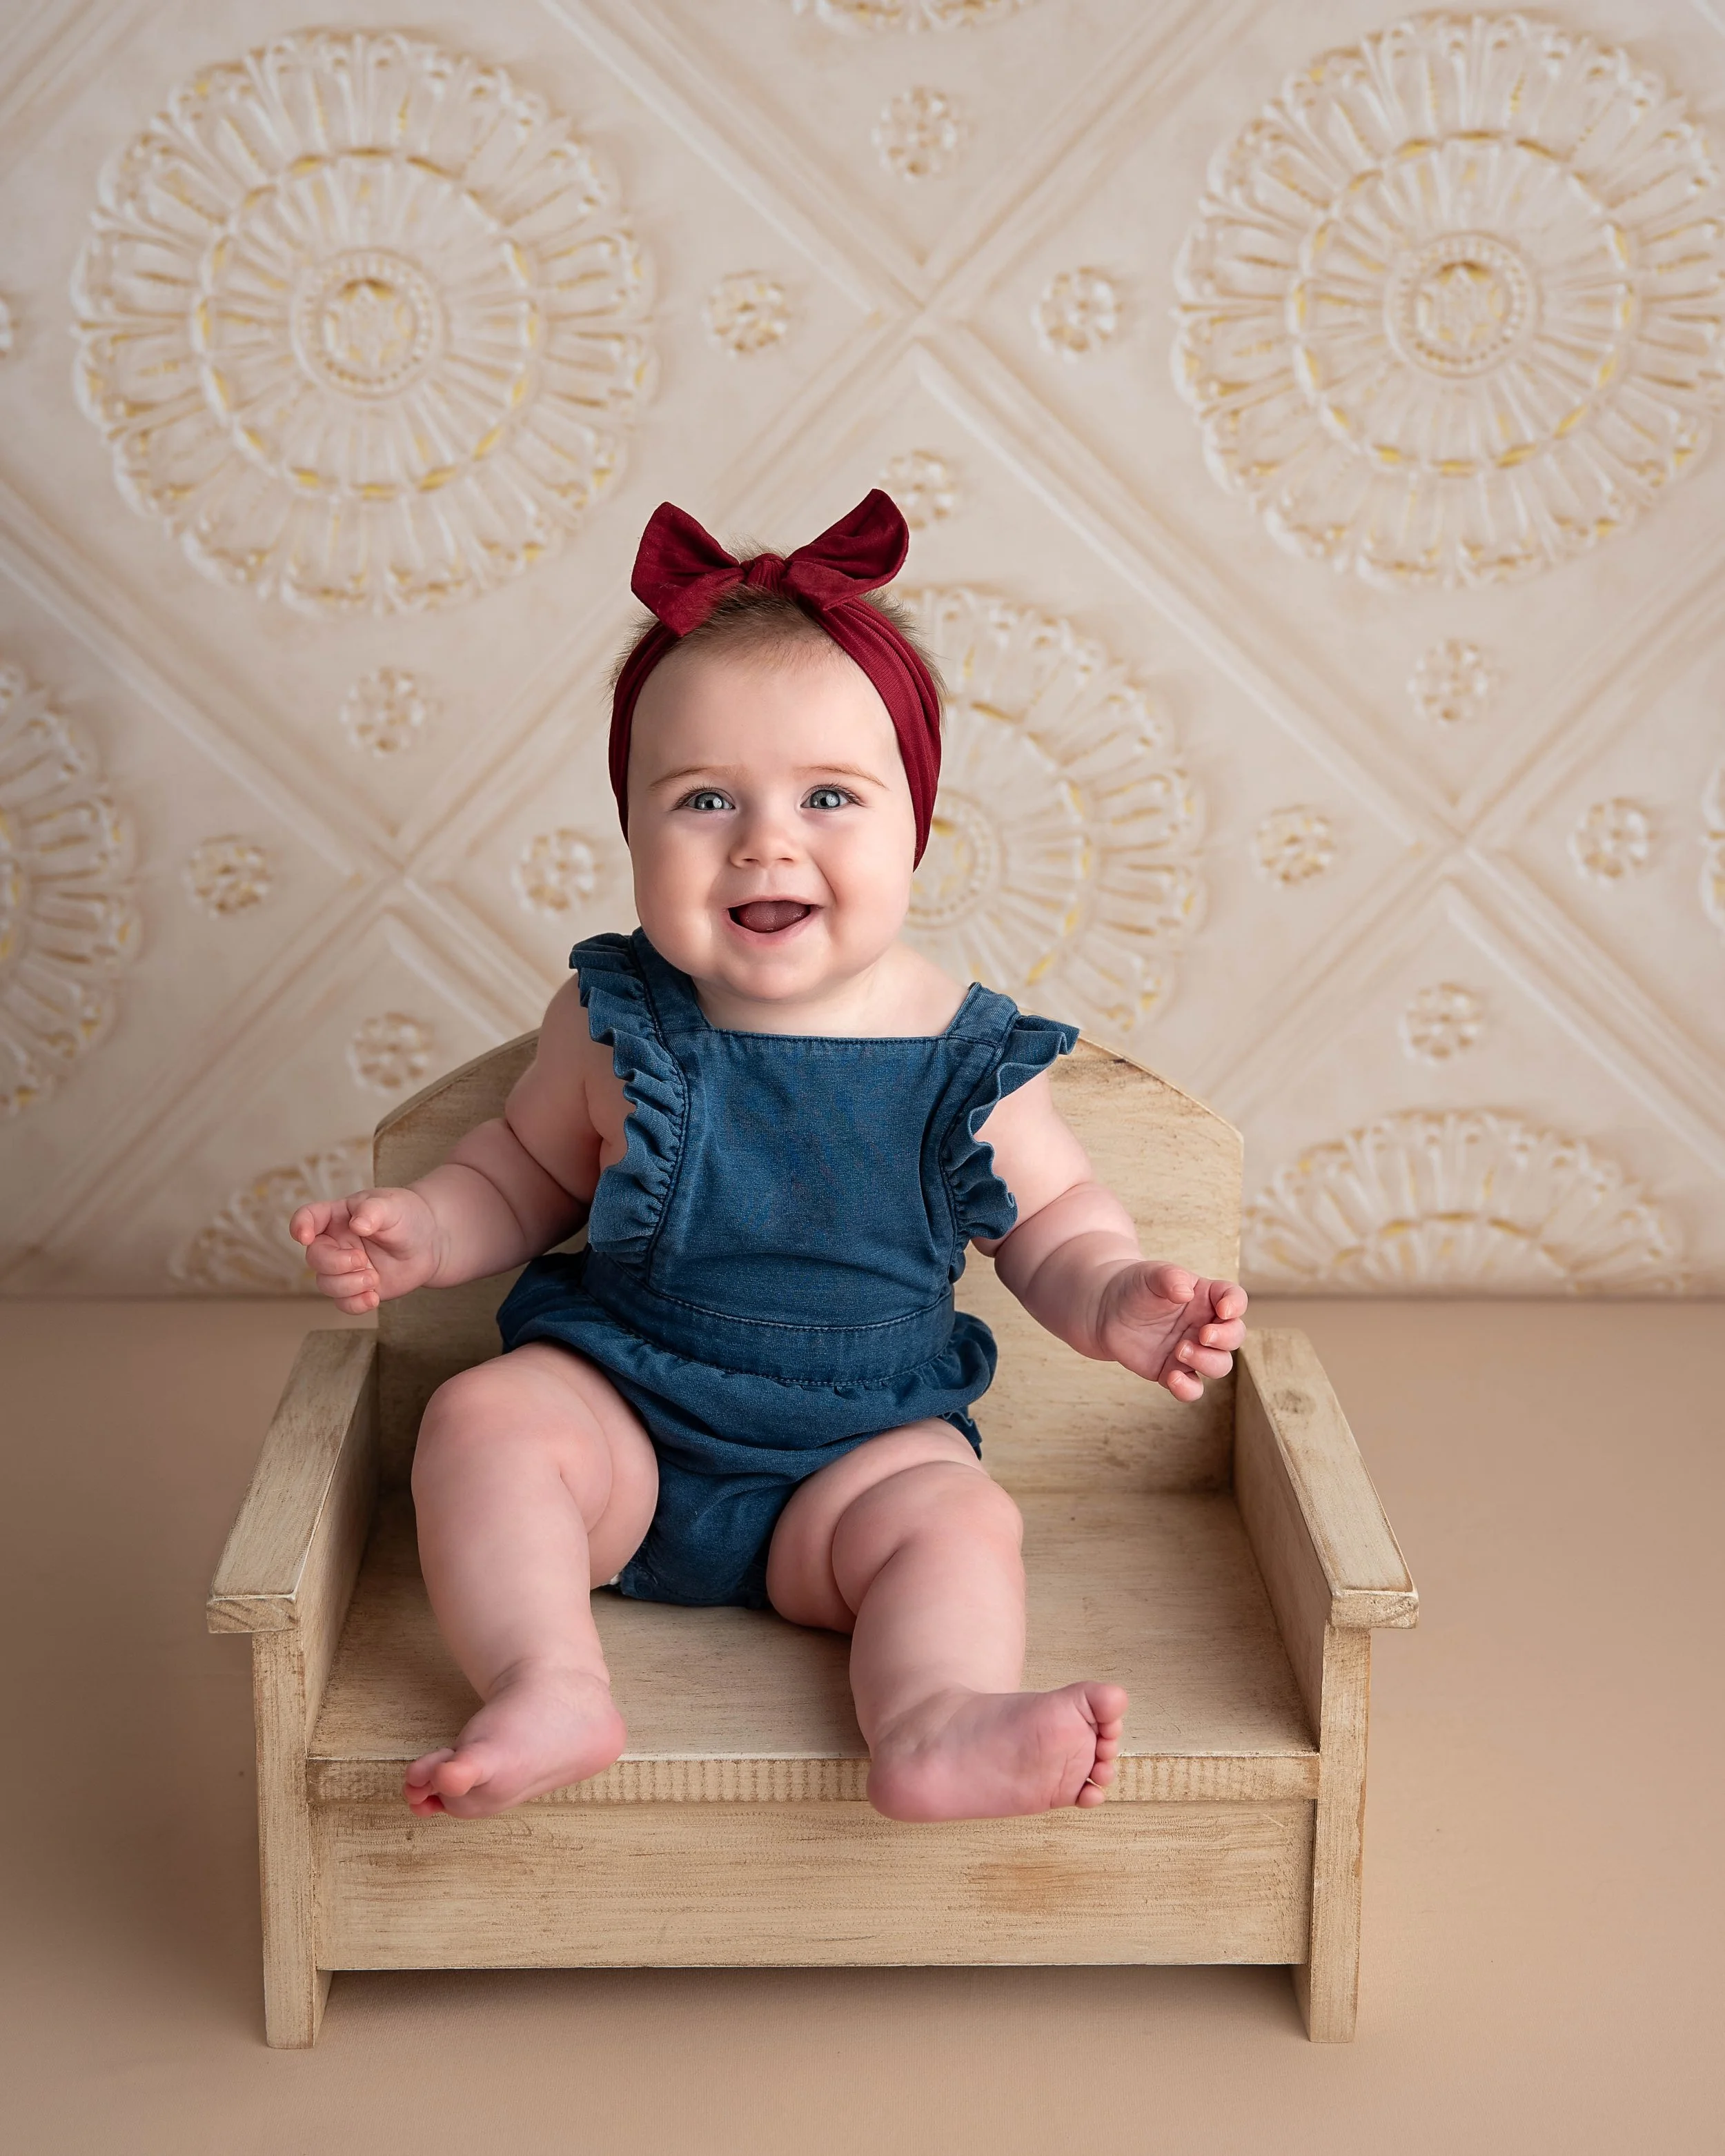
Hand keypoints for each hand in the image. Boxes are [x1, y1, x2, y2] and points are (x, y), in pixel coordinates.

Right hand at [288, 1187, 439, 1312]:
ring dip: (347, 1285)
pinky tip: (373, 1298)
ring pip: (326, 1284)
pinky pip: (343, 1303)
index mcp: (338, 1216)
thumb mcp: (392, 1206)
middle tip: (361, 1260)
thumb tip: (358, 1225)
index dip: (299, 1226)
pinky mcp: (357, 1288)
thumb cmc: (407, 1216)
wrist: (430, 1242)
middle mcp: (336, 1243)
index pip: (308, 1217)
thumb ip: (373, 1211)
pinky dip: (355, 1304)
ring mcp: (345, 1267)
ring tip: (374, 1278)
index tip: (305, 1237)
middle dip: (335, 1263)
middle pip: (315, 1257)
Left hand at [1094, 1262, 1246, 1401]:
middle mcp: (1205, 1325)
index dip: (1236, 1305)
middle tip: (1203, 1335)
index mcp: (1207, 1297)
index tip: (1223, 1310)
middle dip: (1226, 1338)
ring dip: (1207, 1362)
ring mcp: (1192, 1350)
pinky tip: (1173, 1378)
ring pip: (1219, 1365)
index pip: (1235, 1299)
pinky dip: (1188, 1389)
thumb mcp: (1151, 1274)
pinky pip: (1192, 1388)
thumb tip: (1185, 1293)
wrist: (1106, 1310)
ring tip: (1180, 1351)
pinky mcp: (1173, 1371)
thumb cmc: (1135, 1287)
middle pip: (1234, 1336)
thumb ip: (1170, 1277)